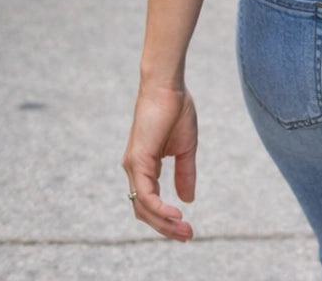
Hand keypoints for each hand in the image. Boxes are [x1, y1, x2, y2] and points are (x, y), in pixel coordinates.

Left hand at [122, 83, 197, 240]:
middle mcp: (134, 169)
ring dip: (164, 223)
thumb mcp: (185, 148)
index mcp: (144, 166)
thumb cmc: (175, 109)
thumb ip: (184, 173)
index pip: (150, 202)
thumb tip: (187, 200)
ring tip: (184, 230)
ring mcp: (133, 166)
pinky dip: (159, 208)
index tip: (186, 229)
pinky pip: (145, 194)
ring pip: (143, 207)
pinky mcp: (137, 160)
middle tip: (188, 237)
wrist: (168, 85)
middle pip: (144, 211)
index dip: (166, 219)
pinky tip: (176, 214)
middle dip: (165, 228)